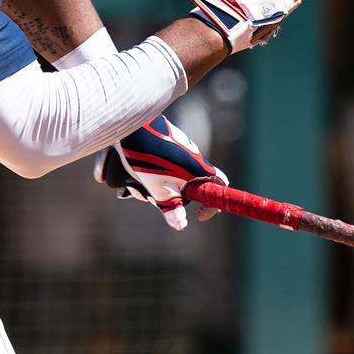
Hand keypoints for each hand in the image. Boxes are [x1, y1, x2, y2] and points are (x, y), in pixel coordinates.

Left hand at [93, 114, 226, 230]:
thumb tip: (180, 225)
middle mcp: (195, 159)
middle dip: (171, 197)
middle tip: (151, 195)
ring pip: (174, 178)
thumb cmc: (151, 158)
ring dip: (155, 186)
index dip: (213, 205)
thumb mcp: (160, 189)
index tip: (200, 216)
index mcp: (200, 170)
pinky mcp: (169, 145)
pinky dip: (152, 173)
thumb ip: (172, 208)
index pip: (221, 188)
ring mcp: (182, 151)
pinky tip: (133, 172)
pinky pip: (165, 166)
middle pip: (191, 187)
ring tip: (135, 183)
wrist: (135, 127)